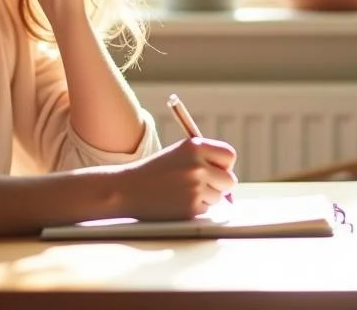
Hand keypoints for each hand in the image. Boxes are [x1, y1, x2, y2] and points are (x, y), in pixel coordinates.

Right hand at [114, 138, 238, 219]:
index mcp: (195, 146)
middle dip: (221, 185)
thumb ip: (204, 161)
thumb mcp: (179, 155)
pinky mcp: (191, 207)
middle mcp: (198, 165)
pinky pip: (206, 210)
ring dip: (206, 198)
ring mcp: (196, 187)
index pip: (229, 155)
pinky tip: (176, 202)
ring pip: (218, 197)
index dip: (225, 164)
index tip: (217, 170)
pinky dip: (195, 208)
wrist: (127, 189)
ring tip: (182, 192)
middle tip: (204, 186)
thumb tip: (230, 184)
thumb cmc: (155, 171)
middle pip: (229, 180)